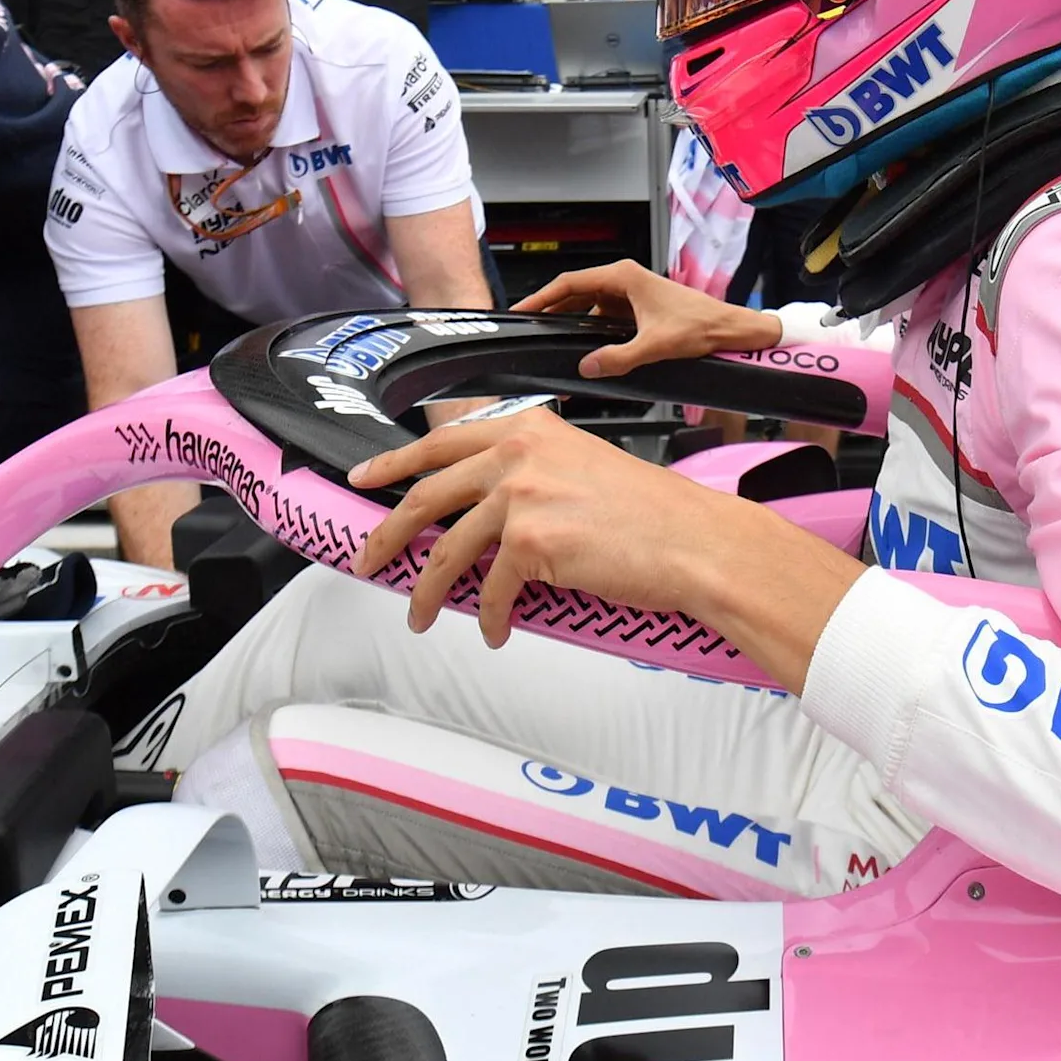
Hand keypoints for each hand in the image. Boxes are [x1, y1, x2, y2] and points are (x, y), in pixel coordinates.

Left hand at [344, 406, 861, 687]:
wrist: (694, 541)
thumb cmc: (652, 513)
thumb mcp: (583, 466)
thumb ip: (530, 471)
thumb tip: (482, 507)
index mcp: (528, 427)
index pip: (442, 442)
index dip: (396, 463)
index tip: (366, 478)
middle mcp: (517, 453)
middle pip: (427, 495)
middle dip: (388, 534)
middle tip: (366, 560)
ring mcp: (520, 496)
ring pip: (448, 552)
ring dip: (427, 592)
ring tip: (419, 616)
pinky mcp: (530, 543)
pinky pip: (490, 591)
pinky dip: (488, 618)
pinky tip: (494, 632)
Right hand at [513, 261, 782, 377]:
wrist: (729, 328)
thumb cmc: (700, 326)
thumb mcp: (656, 345)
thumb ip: (619, 357)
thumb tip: (587, 367)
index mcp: (623, 276)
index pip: (569, 282)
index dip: (541, 297)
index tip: (521, 311)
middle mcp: (624, 279)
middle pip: (574, 291)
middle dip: (550, 309)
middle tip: (526, 328)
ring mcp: (630, 292)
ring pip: (588, 304)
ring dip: (569, 320)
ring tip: (548, 339)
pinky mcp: (637, 307)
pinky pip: (603, 314)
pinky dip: (588, 328)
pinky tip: (581, 346)